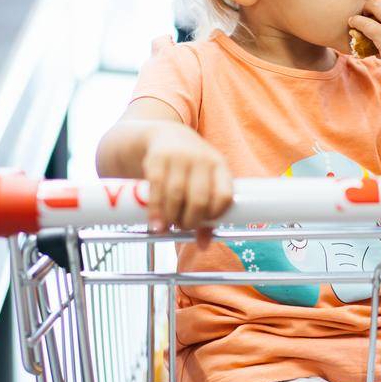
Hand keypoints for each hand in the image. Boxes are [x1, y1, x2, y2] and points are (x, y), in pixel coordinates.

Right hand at [143, 124, 233, 246]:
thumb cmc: (189, 168)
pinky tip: (155, 223)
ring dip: (171, 217)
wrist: (164, 136)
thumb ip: (205, 213)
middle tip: (182, 226)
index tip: (204, 223)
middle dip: (190, 220)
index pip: (225, 195)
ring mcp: (180, 157)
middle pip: (200, 199)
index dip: (216, 215)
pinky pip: (157, 188)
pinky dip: (155, 210)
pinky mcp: (158, 158)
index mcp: (219, 166)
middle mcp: (202, 159)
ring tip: (168, 226)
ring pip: (176, 195)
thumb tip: (203, 245)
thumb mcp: (203, 183)